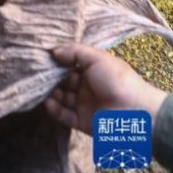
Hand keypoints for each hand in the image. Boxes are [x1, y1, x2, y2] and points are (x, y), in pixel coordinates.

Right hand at [45, 43, 166, 135]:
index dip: (58, 60)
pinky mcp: (82, 121)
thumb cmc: (117, 80)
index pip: (71, 63)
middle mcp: (87, 86)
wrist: (135, 112)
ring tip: (40, 87)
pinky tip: (47, 102)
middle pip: (64, 80)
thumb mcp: (97, 58)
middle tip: (37, 73)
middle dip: (51, 77)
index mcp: (93, 70)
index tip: (43, 56)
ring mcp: (84, 104)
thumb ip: (74, 52)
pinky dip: (55, 109)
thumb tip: (54, 51)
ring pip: (62, 97)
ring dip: (51, 92)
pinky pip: (64, 115)